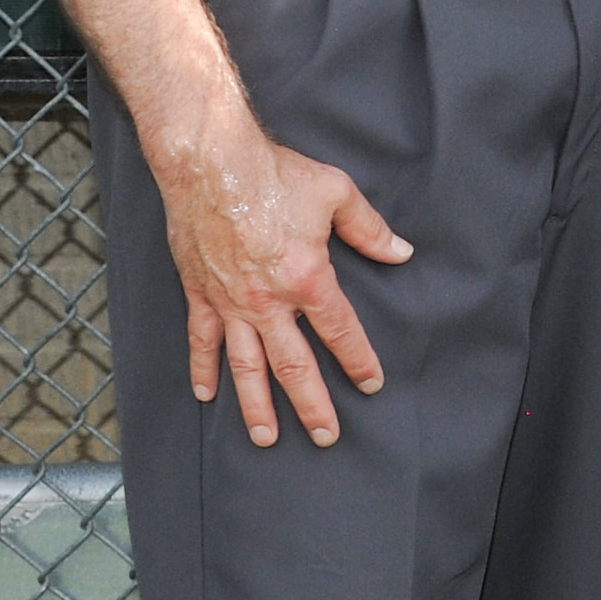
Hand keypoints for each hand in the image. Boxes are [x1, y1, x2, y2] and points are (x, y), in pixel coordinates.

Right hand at [151, 127, 411, 449]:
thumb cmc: (274, 174)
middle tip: (324, 435)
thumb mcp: (337, 194)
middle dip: (312, 405)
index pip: (341, 332)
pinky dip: (203, 369)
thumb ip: (370, 229)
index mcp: (307, 279)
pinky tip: (207, 395)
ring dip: (256, 405)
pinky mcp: (199, 293)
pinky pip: (201, 341)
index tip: (371, 383)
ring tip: (267, 437)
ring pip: (246, 366)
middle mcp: (268, 301)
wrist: (210, 162)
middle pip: (294, 366)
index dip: (358, 360)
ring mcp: (230, 302)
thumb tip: (401, 251)